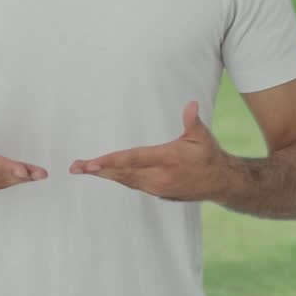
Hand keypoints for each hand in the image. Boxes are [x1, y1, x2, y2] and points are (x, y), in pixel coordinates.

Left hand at [69, 101, 228, 201]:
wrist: (220, 183)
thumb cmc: (209, 156)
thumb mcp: (203, 137)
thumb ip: (193, 121)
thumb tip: (190, 104)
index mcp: (167, 160)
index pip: (133, 159)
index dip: (111, 161)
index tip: (92, 163)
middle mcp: (158, 177)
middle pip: (122, 172)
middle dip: (98, 170)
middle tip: (75, 167)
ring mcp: (156, 187)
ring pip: (124, 180)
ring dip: (102, 174)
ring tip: (81, 168)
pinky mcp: (156, 192)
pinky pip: (130, 184)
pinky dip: (115, 178)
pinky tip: (102, 173)